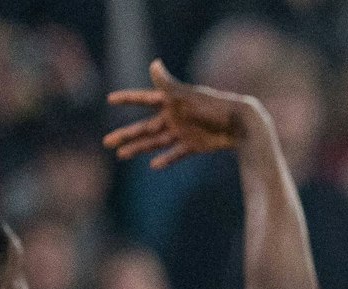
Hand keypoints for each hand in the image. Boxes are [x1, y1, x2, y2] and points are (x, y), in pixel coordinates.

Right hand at [105, 59, 262, 169]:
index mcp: (170, 102)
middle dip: (125, 134)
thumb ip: (168, 85)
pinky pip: (176, 154)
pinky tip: (153, 165)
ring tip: (120, 154)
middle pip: (144, 127)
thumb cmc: (216, 105)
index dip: (128, 99)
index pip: (143, 99)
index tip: (110, 99)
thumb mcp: (189, 96)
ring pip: (155, 142)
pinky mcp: (194, 145)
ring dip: (138, 148)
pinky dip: (166, 160)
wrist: (242, 123)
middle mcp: (173, 117)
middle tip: (106, 142)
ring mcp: (182, 132)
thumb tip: (153, 64)